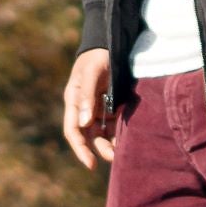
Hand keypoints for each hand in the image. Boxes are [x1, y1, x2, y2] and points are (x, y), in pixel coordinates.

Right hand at [61, 49, 117, 169]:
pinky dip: (121, 131)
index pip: (74, 132)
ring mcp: (98, 107)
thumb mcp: (91, 73)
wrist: (110, 42)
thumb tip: (85, 124)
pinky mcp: (111, 104)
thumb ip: (87, 97)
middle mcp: (84, 108)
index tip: (91, 164)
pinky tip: (131, 137)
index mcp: (74, 101)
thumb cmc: (97, 56)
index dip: (81, 150)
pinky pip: (115, 123)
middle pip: (90, 135)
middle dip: (101, 149)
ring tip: (125, 151)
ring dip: (112, 142)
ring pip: (103, 132)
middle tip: (116, 159)